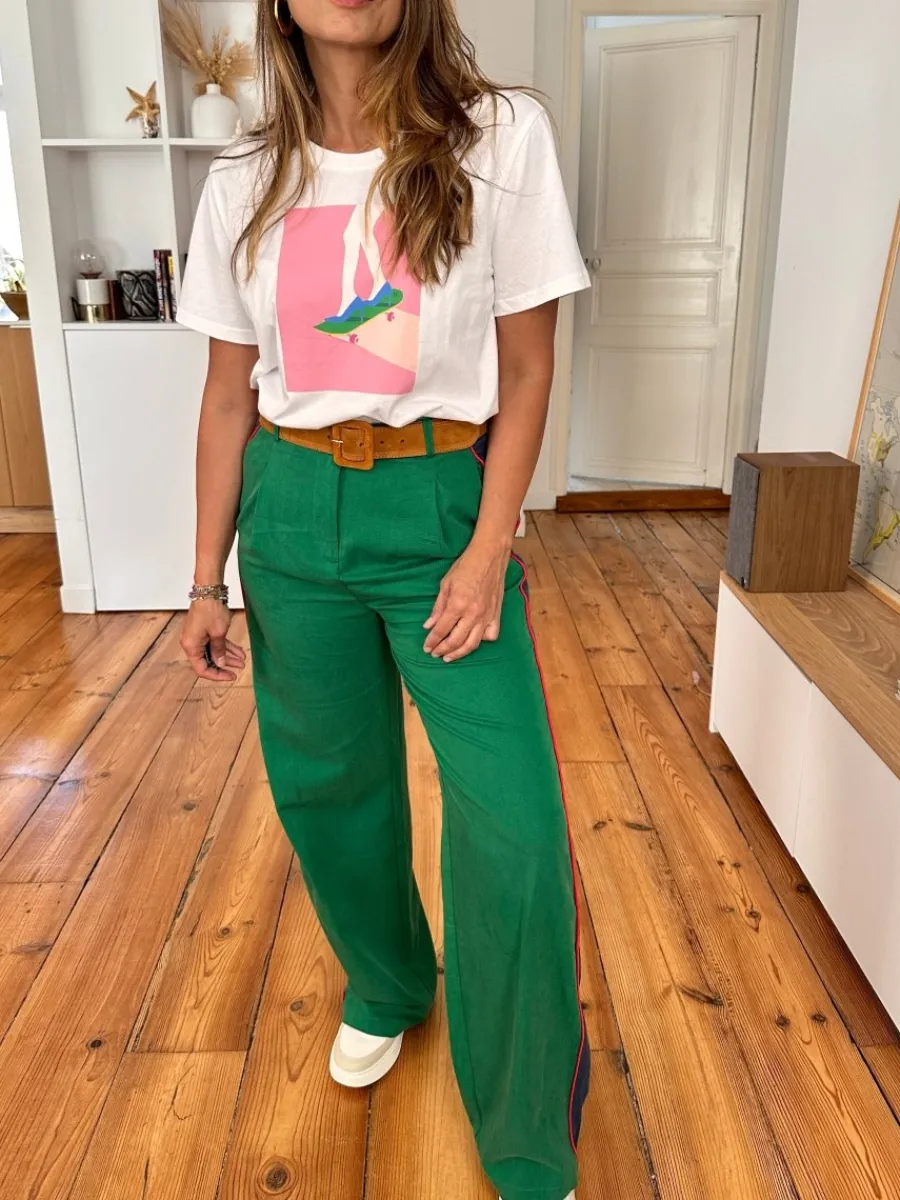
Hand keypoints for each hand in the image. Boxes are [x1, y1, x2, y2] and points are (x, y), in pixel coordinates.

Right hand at [180, 597, 245, 681]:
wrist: (209, 590)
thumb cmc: (210, 609)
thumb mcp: (218, 634)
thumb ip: (219, 650)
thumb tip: (220, 663)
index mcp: (191, 646)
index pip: (202, 669)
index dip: (217, 675)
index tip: (230, 676)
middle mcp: (191, 643)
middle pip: (207, 661)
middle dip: (224, 666)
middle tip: (237, 670)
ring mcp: (197, 636)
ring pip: (213, 652)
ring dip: (227, 657)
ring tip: (242, 661)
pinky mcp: (203, 630)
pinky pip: (215, 642)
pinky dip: (226, 647)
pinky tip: (239, 651)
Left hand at [423, 539, 508, 662]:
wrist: (489, 556)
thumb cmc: (466, 567)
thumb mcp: (445, 584)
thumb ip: (437, 608)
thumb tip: (428, 626)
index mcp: (458, 604)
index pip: (441, 630)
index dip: (432, 641)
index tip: (426, 648)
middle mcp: (473, 613)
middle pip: (456, 641)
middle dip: (443, 650)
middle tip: (435, 654)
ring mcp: (487, 616)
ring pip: (473, 643)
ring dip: (459, 653)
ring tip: (449, 657)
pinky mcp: (496, 615)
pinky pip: (491, 635)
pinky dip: (482, 641)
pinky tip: (473, 640)